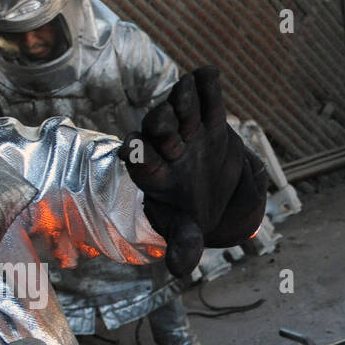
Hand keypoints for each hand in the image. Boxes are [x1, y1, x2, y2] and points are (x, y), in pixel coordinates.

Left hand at [120, 67, 268, 278]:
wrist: (211, 193)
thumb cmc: (188, 212)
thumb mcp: (187, 230)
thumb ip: (184, 246)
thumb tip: (180, 271)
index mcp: (154, 174)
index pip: (140, 161)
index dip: (138, 154)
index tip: (133, 148)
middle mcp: (165, 147)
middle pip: (156, 130)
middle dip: (161, 125)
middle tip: (167, 128)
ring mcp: (187, 130)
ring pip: (180, 109)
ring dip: (182, 99)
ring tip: (188, 88)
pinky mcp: (210, 120)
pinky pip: (207, 99)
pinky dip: (207, 86)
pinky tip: (209, 73)